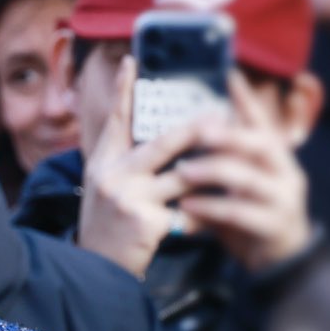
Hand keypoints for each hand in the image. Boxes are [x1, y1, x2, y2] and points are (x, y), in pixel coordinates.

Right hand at [76, 56, 200, 277]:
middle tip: (220, 115)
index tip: (132, 61)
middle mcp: (112, 174)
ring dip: (211, 175)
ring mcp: (128, 196)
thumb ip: (127, 164)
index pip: (116, 120)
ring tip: (235, 167)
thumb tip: (163, 143)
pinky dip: (203, 218)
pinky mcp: (145, 221)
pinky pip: (187, 213)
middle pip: (163, 143)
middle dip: (196, 129)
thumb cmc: (107, 227)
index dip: (123, 90)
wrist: (94, 269)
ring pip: (183, 176)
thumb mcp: (106, 189)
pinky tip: (217, 222)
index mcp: (102, 162)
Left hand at [172, 71, 312, 271]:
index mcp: (276, 157)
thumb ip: (225, 159)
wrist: (280, 260)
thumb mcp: (240, 183)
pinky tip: (188, 206)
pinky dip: (211, 208)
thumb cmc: (252, 214)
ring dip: (213, 172)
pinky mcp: (274, 225)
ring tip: (183, 170)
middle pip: (259, 144)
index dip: (247, 100)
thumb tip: (196, 129)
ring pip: (248, 178)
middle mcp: (285, 172)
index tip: (230, 75)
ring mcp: (283, 198)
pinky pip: (240, 213)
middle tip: (196, 130)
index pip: (262, 122)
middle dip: (227, 135)